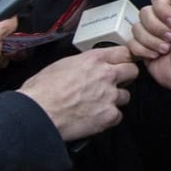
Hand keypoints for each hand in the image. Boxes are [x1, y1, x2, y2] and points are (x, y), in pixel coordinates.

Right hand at [18, 45, 137, 140]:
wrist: (38, 113)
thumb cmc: (42, 91)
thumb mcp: (62, 65)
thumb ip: (82, 64)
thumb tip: (86, 68)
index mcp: (93, 59)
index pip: (124, 52)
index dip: (123, 59)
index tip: (122, 63)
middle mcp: (106, 75)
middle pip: (132, 71)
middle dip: (125, 77)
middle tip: (114, 84)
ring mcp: (110, 96)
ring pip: (125, 96)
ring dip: (115, 99)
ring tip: (98, 103)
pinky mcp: (109, 115)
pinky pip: (118, 116)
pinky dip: (109, 118)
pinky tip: (96, 117)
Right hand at [128, 0, 170, 96]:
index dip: (163, 10)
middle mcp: (163, 19)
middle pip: (144, 12)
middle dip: (158, 28)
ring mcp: (152, 34)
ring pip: (137, 27)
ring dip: (152, 41)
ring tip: (166, 50)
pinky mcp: (143, 48)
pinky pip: (131, 42)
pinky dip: (144, 50)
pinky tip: (156, 56)